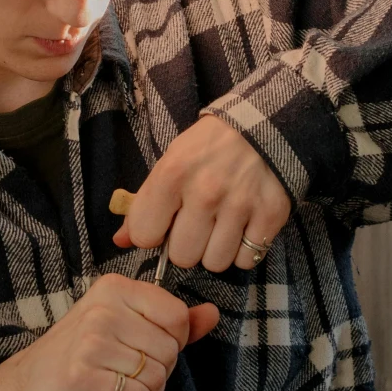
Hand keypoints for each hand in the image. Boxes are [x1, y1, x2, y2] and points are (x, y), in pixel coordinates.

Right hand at [0, 271, 218, 390]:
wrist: (27, 383)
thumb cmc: (80, 352)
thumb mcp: (123, 323)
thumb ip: (170, 319)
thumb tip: (212, 313)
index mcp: (115, 288)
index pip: (177, 316)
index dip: (174, 341)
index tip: (150, 348)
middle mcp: (103, 309)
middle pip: (170, 349)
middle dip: (159, 370)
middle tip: (130, 373)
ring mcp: (91, 342)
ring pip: (156, 376)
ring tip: (122, 387)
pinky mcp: (82, 376)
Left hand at [113, 114, 291, 274]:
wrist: (261, 127)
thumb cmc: (207, 150)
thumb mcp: (170, 164)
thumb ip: (143, 204)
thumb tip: (120, 242)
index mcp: (172, 174)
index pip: (145, 235)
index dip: (152, 234)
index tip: (164, 224)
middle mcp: (205, 192)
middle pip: (183, 257)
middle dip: (187, 245)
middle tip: (197, 225)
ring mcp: (241, 205)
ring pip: (216, 263)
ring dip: (216, 250)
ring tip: (221, 227)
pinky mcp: (271, 215)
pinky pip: (247, 259)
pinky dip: (244, 249)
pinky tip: (243, 227)